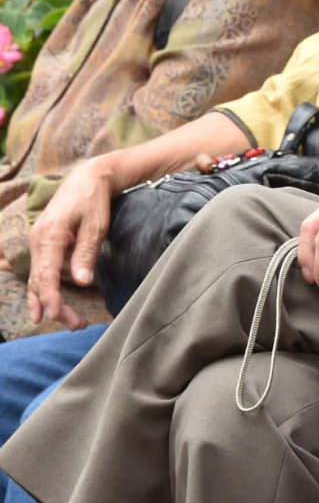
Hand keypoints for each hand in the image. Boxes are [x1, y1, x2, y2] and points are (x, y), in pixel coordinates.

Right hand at [26, 158, 118, 328]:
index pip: (45, 275)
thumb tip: (81, 282)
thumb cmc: (94, 200)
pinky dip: (43, 290)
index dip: (51, 298)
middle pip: (40, 282)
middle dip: (55, 307)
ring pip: (37, 279)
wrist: (87, 177)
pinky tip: (48, 307)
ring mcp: (38, 242)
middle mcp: (38, 240)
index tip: (58, 317)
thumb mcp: (96, 225)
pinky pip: (39, 271)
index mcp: (50, 235)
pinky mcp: (43, 243)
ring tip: (70, 322)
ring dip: (49, 301)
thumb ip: (86, 253)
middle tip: (75, 325)